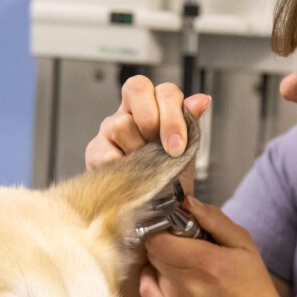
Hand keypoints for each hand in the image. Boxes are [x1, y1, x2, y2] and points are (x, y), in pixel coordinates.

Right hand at [85, 76, 210, 193]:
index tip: (178, 146)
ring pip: (121, 124)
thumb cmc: (169, 174)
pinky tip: (132, 178)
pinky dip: (124, 170)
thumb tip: (201, 100)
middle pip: (137, 90)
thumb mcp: (186, 150)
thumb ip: (191, 123)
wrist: (155, 207)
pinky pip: (107, 154)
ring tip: (146, 168)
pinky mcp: (94, 151)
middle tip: (164, 152)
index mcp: (155, 106)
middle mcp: (130, 111)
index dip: (172, 113)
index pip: (162, 90)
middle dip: (155, 123)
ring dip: (139, 152)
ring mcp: (109, 129)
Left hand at [139, 197, 296, 296]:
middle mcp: (185, 285)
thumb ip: (214, 219)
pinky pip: (147, 290)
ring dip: (163, 263)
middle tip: (186, 247)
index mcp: (205, 262)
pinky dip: (156, 281)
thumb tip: (186, 201)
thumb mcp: (245, 245)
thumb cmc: (255, 288)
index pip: (157, 237)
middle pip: (152, 251)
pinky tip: (177, 282)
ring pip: (150, 268)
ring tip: (186, 268)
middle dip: (164, 243)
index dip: (164, 227)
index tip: (177, 228)